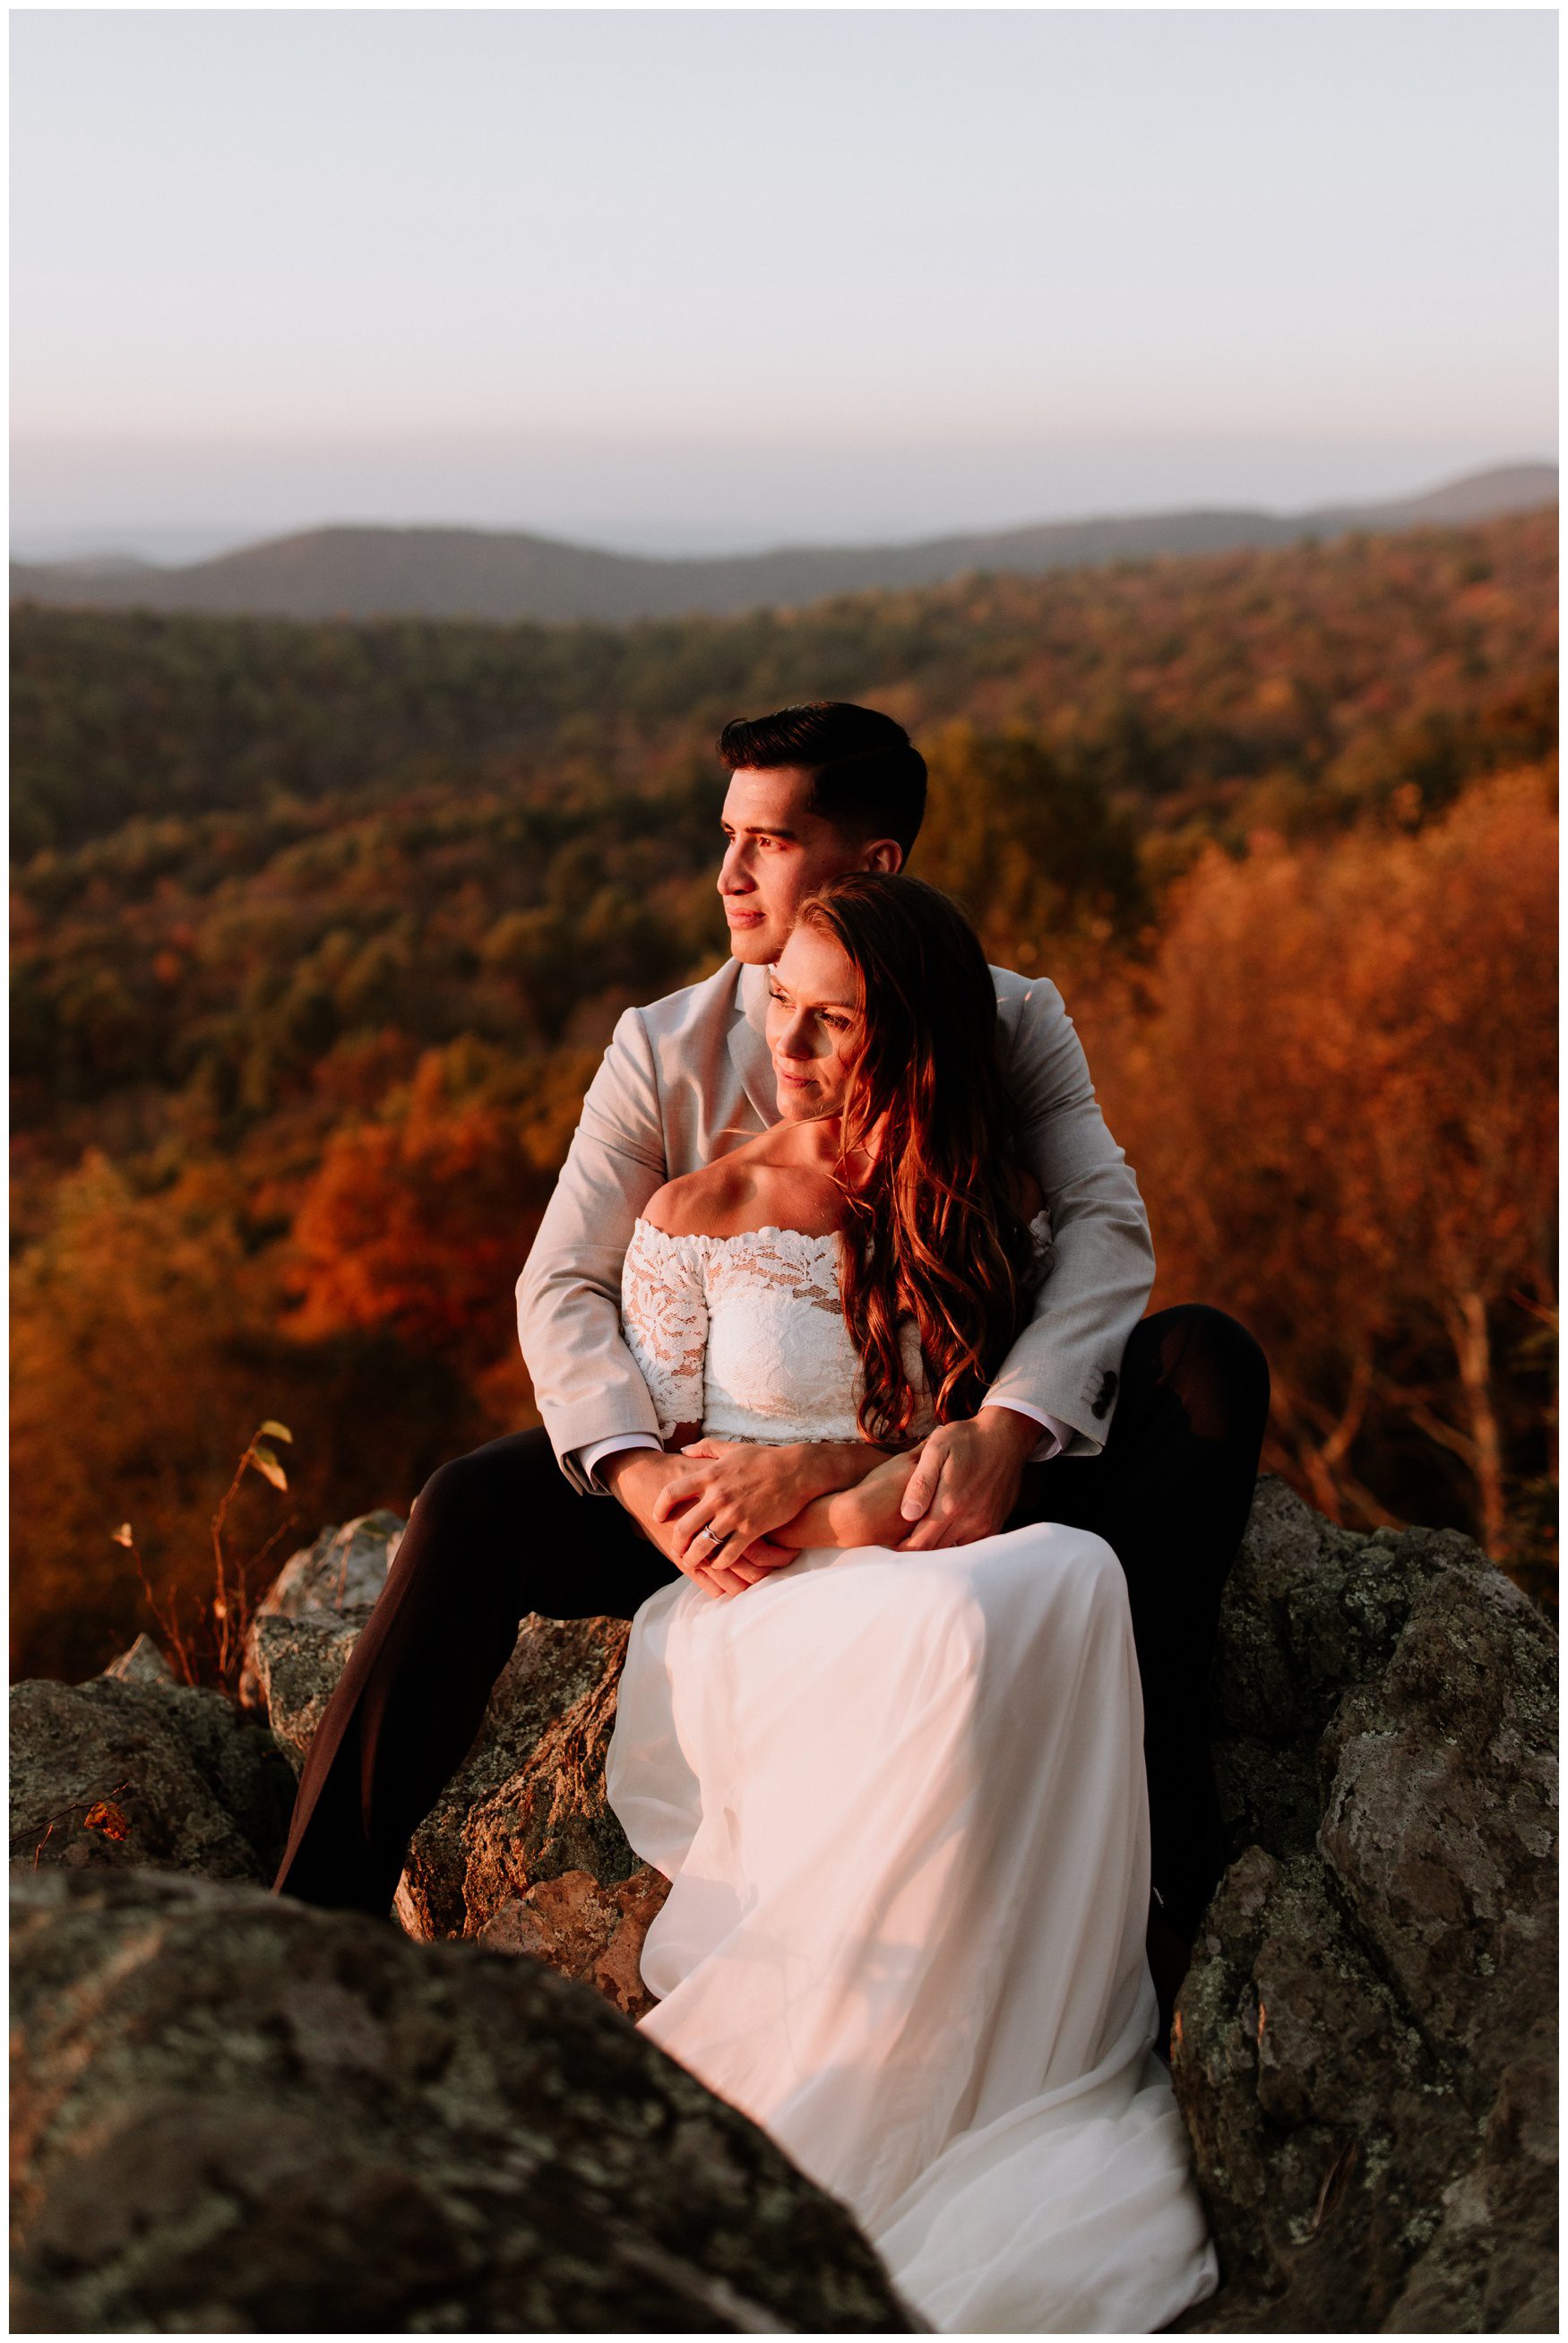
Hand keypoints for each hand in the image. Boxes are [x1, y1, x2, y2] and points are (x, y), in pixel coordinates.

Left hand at [652, 1438, 871, 1584]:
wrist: (797, 1471)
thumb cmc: (764, 1458)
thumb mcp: (732, 1448)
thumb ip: (705, 1448)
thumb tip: (683, 1451)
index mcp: (710, 1476)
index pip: (672, 1492)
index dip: (660, 1508)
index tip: (659, 1517)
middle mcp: (718, 1497)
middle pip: (684, 1527)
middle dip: (676, 1543)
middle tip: (676, 1550)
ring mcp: (734, 1515)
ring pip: (703, 1546)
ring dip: (693, 1558)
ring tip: (692, 1562)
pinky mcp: (752, 1530)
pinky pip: (728, 1554)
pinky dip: (719, 1563)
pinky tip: (718, 1563)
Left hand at [895, 1408, 1039, 1550]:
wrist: (1006, 1437)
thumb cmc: (966, 1439)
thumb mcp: (937, 1449)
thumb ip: (921, 1482)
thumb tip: (907, 1513)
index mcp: (950, 1504)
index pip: (919, 1544)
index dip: (902, 1548)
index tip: (890, 1541)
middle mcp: (969, 1519)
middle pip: (934, 1550)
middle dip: (917, 1546)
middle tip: (901, 1537)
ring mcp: (984, 1524)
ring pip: (952, 1547)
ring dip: (937, 1543)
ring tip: (923, 1529)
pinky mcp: (995, 1523)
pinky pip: (971, 1543)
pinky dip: (956, 1539)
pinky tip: (947, 1525)